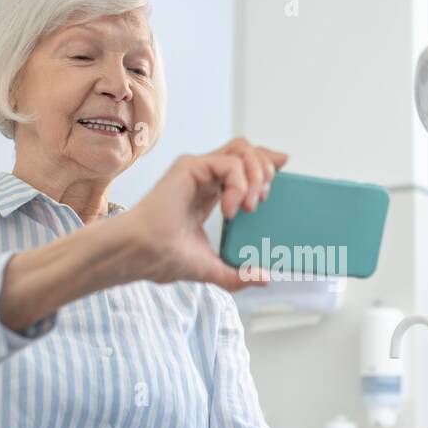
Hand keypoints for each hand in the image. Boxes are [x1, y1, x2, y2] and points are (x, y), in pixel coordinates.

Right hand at [121, 138, 287, 290]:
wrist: (144, 255)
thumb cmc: (166, 259)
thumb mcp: (213, 269)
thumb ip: (239, 274)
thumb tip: (266, 278)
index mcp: (211, 194)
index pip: (244, 167)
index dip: (265, 165)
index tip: (283, 173)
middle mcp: (206, 178)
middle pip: (247, 151)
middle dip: (266, 169)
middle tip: (263, 199)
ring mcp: (198, 170)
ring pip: (241, 149)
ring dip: (257, 173)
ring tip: (252, 203)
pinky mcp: (190, 166)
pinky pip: (229, 162)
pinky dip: (238, 184)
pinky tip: (233, 210)